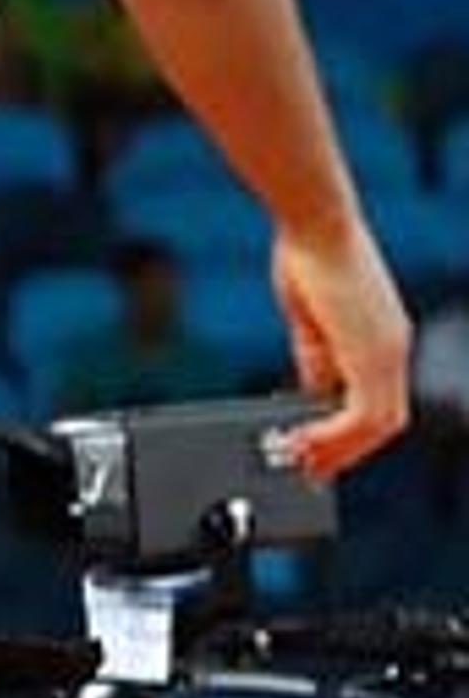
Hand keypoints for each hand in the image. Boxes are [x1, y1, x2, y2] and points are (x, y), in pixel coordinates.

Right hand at [270, 221, 412, 479]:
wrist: (316, 226)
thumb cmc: (308, 258)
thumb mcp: (309, 322)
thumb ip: (315, 362)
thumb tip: (312, 396)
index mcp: (383, 339)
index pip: (378, 402)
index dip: (349, 434)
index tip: (316, 451)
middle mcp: (394, 348)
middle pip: (385, 423)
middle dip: (345, 452)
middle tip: (310, 471)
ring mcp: (388, 351)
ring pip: (380, 425)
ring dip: (339, 449)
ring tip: (303, 461)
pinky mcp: (374, 353)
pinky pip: (365, 414)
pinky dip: (335, 435)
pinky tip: (304, 438)